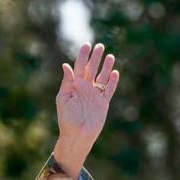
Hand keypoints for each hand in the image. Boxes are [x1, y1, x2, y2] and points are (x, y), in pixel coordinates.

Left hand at [54, 42, 119, 176]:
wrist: (77, 135)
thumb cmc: (67, 118)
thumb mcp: (64, 98)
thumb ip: (67, 82)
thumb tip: (66, 65)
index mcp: (74, 86)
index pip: (78, 67)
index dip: (82, 56)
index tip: (86, 45)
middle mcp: (85, 88)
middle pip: (91, 69)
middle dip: (95, 58)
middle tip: (100, 46)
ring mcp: (95, 95)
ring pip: (102, 77)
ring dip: (105, 67)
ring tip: (110, 56)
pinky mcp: (103, 103)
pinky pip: (109, 90)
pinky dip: (112, 82)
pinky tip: (115, 72)